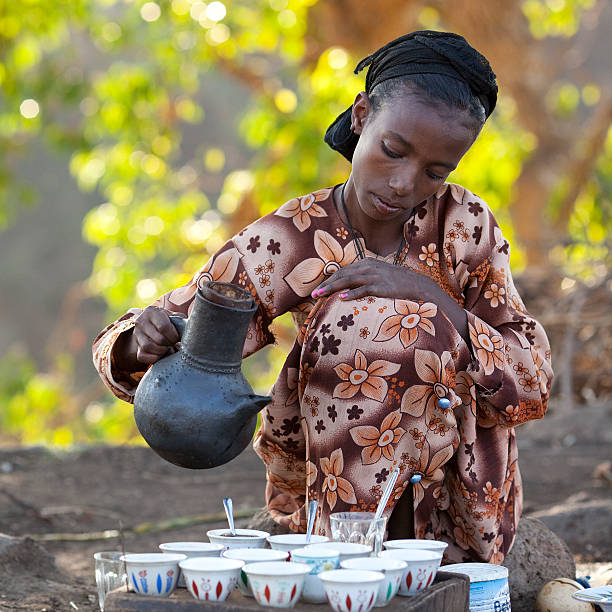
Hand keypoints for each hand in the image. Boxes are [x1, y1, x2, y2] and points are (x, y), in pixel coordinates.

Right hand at [129, 306, 181, 365]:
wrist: (153, 326)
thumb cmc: (169, 321)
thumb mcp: (175, 317)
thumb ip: (181, 322)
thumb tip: (188, 332)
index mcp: (151, 311)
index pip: (164, 327)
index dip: (174, 335)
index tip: (177, 337)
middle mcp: (141, 321)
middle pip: (158, 339)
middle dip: (170, 343)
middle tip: (174, 343)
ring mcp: (137, 335)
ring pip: (148, 347)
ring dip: (162, 351)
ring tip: (168, 348)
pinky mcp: (136, 347)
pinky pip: (142, 356)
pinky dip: (154, 358)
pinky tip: (161, 354)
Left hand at [311, 258, 436, 301]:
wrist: (417, 285)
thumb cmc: (396, 283)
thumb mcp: (378, 276)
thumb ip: (364, 278)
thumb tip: (348, 288)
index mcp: (366, 263)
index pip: (343, 271)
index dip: (329, 280)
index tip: (318, 289)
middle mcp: (368, 267)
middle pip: (342, 275)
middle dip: (326, 285)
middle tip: (313, 295)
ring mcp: (374, 276)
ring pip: (348, 281)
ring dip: (332, 288)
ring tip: (320, 296)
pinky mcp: (380, 286)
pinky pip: (362, 290)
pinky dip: (351, 294)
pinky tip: (340, 299)